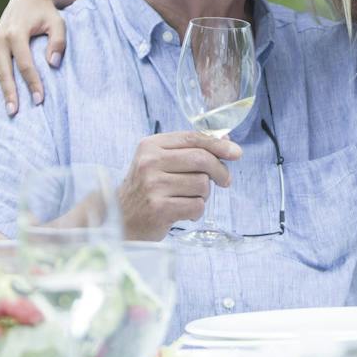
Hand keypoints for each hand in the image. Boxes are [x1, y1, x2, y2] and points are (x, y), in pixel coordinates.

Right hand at [0, 0, 70, 116]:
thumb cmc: (46, 12)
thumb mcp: (58, 22)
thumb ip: (58, 41)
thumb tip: (53, 63)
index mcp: (16, 33)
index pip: (25, 64)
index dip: (32, 83)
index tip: (40, 100)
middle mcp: (0, 39)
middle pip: (4, 71)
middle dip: (8, 93)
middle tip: (14, 113)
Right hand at [117, 132, 241, 239]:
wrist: (120, 219)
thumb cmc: (146, 189)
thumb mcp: (160, 162)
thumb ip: (189, 150)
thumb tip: (225, 140)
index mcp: (151, 145)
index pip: (193, 138)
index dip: (218, 144)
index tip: (236, 153)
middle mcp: (150, 162)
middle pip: (201, 159)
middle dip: (220, 171)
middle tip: (224, 181)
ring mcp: (153, 186)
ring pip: (202, 184)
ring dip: (203, 194)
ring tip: (188, 198)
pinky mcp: (159, 208)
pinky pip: (197, 206)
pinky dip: (197, 211)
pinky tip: (184, 212)